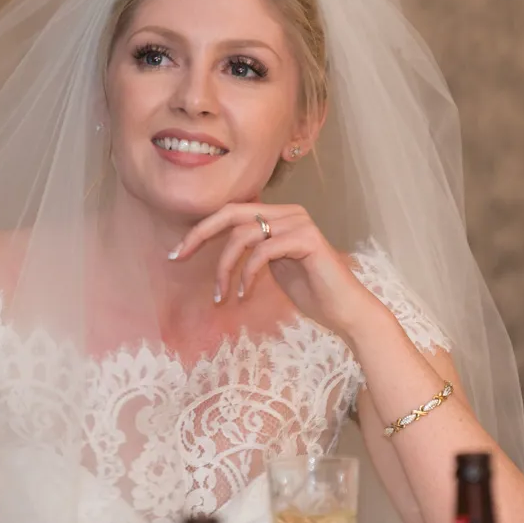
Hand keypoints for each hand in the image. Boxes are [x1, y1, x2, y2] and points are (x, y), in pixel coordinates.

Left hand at [171, 202, 371, 332]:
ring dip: (226, 268)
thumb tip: (218, 247)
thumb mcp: (272, 266)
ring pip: (244, 235)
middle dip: (200, 234)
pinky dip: (248, 274)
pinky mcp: (307, 239)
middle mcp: (289, 212)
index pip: (231, 213)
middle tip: (178, 256)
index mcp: (278, 215)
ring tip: (222, 295)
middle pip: (232, 214)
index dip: (201, 229)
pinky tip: (244, 294)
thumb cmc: (310, 290)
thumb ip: (252, 250)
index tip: (177, 253)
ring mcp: (299, 222)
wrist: (345, 310)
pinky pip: (264, 251)